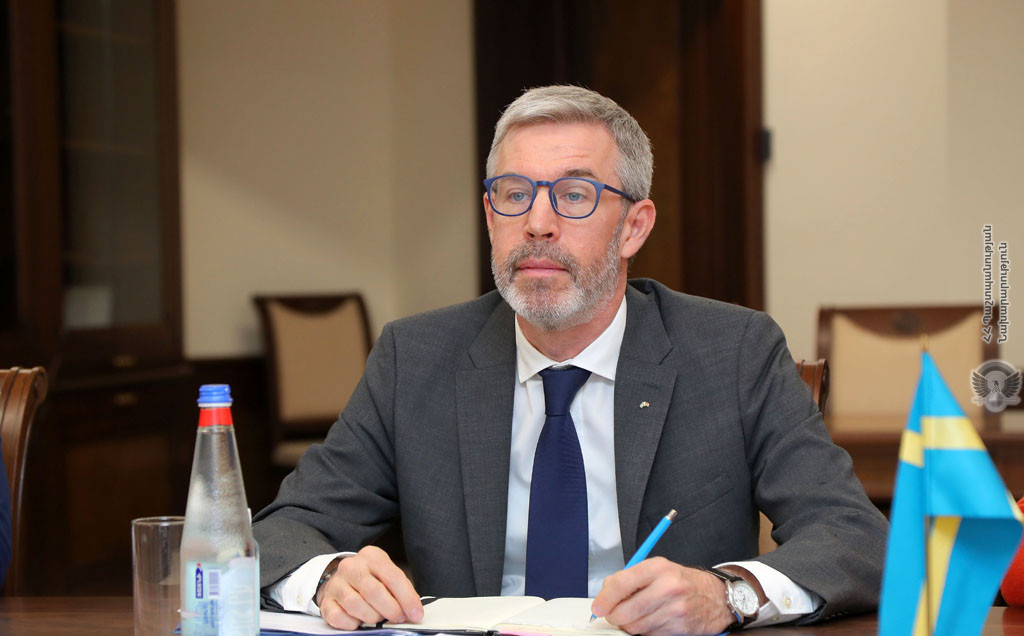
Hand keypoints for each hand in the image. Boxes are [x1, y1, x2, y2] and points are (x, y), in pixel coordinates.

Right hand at [316, 545, 423, 629]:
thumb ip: (399, 589)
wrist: (340, 580)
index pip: (392, 576)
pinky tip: (359, 620)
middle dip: (390, 609)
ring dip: (372, 617)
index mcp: (371, 556)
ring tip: (378, 618)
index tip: (416, 613)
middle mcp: (351, 567)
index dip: (407, 598)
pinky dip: (352, 624)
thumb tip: (413, 610)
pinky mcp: (326, 601)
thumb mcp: (386, 575)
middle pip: (373, 591)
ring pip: (356, 605)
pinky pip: (339, 617)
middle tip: (399, 618)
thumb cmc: (370, 579)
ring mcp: (336, 584)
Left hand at [591, 558, 733, 635]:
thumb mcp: (658, 569)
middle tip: (613, 614)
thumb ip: (630, 578)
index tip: (598, 606)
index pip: (621, 583)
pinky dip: (644, 631)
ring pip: (635, 627)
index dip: (604, 598)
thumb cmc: (683, 581)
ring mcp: (674, 610)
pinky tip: (650, 621)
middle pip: (625, 611)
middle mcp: (667, 588)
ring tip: (634, 616)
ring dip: (628, 625)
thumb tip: (605, 594)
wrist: (717, 598)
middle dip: (614, 616)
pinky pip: (649, 635)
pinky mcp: (678, 628)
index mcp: (658, 568)